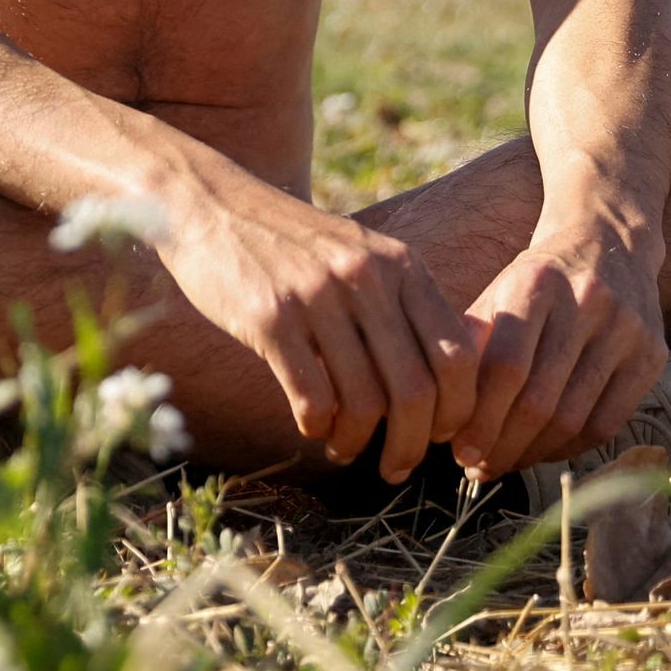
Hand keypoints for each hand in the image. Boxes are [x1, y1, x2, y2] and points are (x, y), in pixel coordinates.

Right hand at [155, 170, 477, 479]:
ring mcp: (318, 297)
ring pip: (363, 403)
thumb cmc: (294, 244)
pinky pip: (312, 397)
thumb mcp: (363, 253)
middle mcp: (366, 278)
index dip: (456, 410)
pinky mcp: (270, 318)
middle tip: (397, 466)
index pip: (456, 355)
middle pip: (416, 389)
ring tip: (345, 448)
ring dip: (357, 442)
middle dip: (411, 444)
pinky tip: (312, 426)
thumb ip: (405, 302)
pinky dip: (317, 426)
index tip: (439, 436)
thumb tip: (457, 374)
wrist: (213, 204)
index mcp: (400, 264)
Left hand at [451, 226, 668, 481]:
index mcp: (538, 281)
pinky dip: (570, 449)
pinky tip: (543, 452)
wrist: (608, 240)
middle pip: (540, 400)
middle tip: (477, 467)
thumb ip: (471, 345)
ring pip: (574, 419)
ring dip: (532, 454)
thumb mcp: (497, 292)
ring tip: (504, 464)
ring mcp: (627, 328)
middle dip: (501, 445)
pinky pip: (608, 423)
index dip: (478, 418)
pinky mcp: (653, 353)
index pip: (505, 367)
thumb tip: (437, 416)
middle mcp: (588, 300)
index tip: (457, 449)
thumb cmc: (538, 281)